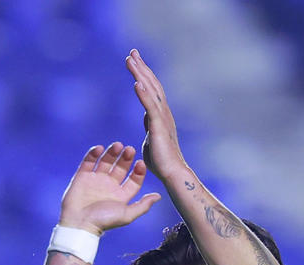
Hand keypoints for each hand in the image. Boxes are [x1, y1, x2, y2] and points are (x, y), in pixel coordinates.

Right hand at [57, 142, 160, 235]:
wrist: (79, 223)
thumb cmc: (103, 221)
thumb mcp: (126, 215)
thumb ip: (143, 206)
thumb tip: (159, 196)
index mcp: (121, 196)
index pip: (133, 179)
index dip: (138, 171)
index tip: (140, 163)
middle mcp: (110, 186)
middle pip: (121, 168)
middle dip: (126, 158)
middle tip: (130, 149)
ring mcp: (96, 180)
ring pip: (106, 162)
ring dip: (112, 153)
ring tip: (117, 146)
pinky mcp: (82, 177)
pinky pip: (89, 162)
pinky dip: (93, 154)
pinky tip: (99, 148)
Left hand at [127, 49, 185, 180]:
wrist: (172, 173)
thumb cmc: (161, 161)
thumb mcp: (152, 138)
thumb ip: (150, 127)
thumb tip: (147, 120)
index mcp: (159, 114)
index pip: (151, 89)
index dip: (143, 74)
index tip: (134, 61)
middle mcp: (163, 112)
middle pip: (151, 84)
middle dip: (141, 67)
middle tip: (132, 52)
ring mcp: (162, 117)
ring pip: (150, 90)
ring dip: (140, 74)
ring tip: (130, 60)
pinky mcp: (159, 126)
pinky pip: (150, 106)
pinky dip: (143, 94)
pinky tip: (136, 82)